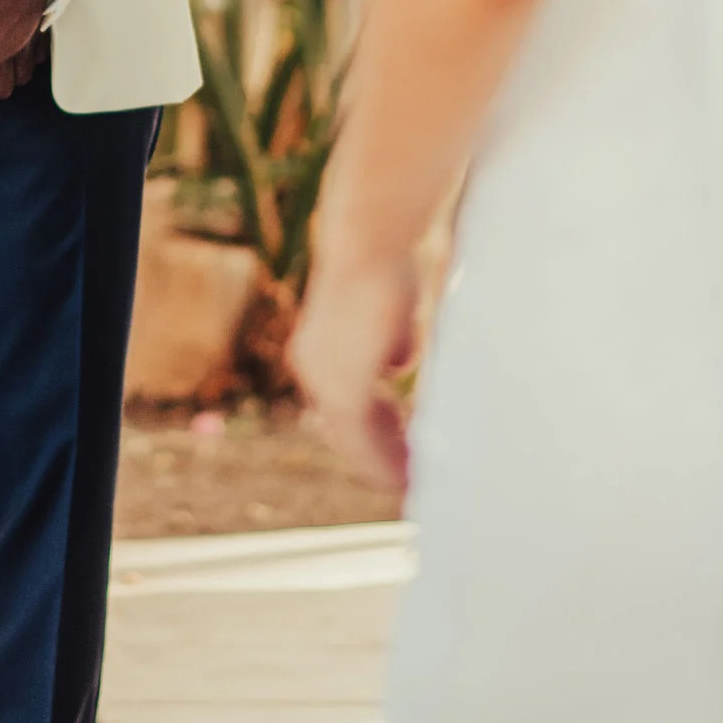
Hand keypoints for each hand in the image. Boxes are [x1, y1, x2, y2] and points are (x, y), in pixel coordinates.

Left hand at [290, 247, 417, 494]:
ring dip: (381, 462)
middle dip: (377, 455)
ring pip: (353, 438)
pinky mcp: (343, 383)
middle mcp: (313, 369)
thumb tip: (396, 365)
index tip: (399, 446)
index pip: (343, 405)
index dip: (372, 430)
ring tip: (409, 482)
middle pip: (345, 430)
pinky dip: (382, 456)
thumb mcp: (385, 316)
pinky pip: (362, 434)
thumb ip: (386, 345)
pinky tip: (404, 469)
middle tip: (407, 479)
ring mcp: (325, 378)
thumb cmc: (384, 268)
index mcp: (320, 352)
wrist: (370, 241)